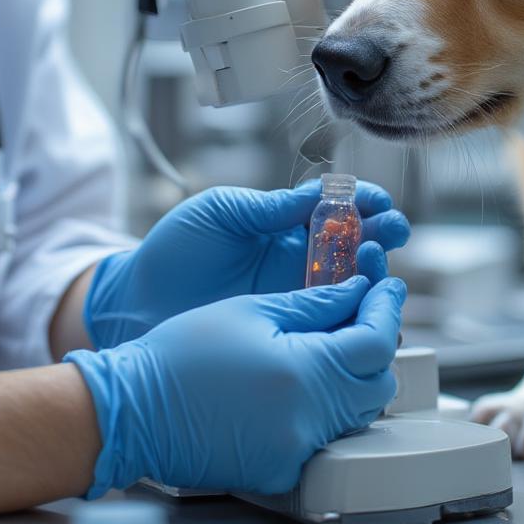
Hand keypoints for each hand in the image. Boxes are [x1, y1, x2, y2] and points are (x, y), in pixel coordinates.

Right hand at [67, 276, 405, 496]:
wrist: (134, 409)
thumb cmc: (181, 354)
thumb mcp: (252, 310)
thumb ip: (315, 302)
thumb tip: (355, 291)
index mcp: (303, 372)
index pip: (376, 342)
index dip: (386, 309)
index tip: (387, 286)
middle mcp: (308, 419)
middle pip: (378, 383)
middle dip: (377, 343)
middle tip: (363, 311)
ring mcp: (296, 449)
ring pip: (358, 411)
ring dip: (356, 374)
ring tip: (334, 340)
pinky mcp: (282, 468)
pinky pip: (328, 434)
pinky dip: (329, 405)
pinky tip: (306, 378)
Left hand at [85, 180, 409, 347]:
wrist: (136, 306)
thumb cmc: (173, 252)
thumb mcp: (219, 213)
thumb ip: (267, 207)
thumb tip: (317, 194)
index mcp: (283, 224)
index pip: (335, 207)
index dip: (362, 201)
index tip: (377, 201)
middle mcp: (297, 259)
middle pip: (355, 243)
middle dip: (381, 233)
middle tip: (388, 233)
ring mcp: (295, 295)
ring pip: (352, 282)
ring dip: (373, 271)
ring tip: (374, 263)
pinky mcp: (288, 330)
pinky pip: (332, 321)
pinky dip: (355, 314)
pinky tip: (365, 307)